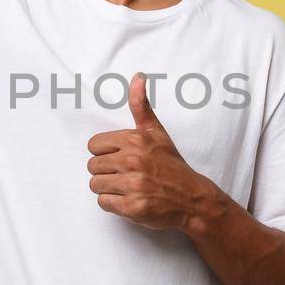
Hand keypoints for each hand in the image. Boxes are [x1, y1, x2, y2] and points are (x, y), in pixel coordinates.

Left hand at [86, 73, 214, 230]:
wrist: (192, 197)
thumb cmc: (171, 165)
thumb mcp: (157, 132)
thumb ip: (141, 105)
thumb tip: (137, 76)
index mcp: (135, 140)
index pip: (93, 145)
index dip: (105, 153)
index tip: (120, 158)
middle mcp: (132, 160)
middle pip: (92, 166)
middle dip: (106, 171)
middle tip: (126, 175)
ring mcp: (132, 185)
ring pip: (95, 185)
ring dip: (109, 188)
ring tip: (127, 187)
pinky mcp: (132, 207)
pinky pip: (103, 202)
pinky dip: (113, 204)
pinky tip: (129, 199)